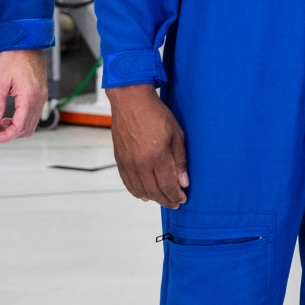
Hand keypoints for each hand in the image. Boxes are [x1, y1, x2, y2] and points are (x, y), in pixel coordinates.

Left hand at [0, 49, 47, 142]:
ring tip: (0, 123)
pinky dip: (22, 119)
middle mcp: (39, 98)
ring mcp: (42, 96)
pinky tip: (10, 115)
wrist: (25, 42)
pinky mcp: (41, 93)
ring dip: (16, 127)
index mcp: (29, 96)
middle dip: (10, 134)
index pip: (19, 126)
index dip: (6, 136)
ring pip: (32, 123)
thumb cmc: (13, 56)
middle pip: (27, 128)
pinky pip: (34, 114)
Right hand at [106, 84, 187, 206]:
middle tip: (175, 203)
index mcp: (157, 156)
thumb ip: (180, 160)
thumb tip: (184, 182)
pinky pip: (128, 183)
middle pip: (154, 191)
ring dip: (153, 198)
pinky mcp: (120, 160)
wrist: (131, 101)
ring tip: (162, 199)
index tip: (182, 199)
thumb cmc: (156, 114)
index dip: (175, 196)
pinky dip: (136, 191)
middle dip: (166, 200)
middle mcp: (140, 163)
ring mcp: (128, 163)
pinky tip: (144, 194)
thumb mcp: (176, 134)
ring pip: (140, 190)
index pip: (167, 186)